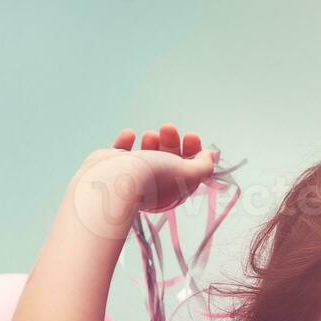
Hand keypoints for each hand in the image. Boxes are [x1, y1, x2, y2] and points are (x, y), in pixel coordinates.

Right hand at [78, 123, 218, 214]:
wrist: (111, 180)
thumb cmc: (152, 178)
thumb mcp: (187, 174)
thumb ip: (203, 167)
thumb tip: (211, 157)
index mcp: (170, 192)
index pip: (186, 170)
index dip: (193, 151)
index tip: (190, 135)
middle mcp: (150, 186)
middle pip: (166, 160)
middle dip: (171, 141)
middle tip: (168, 128)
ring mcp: (129, 177)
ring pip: (145, 155)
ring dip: (152, 141)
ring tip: (150, 135)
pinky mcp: (110, 168)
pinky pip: (120, 152)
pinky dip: (125, 141)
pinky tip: (130, 134)